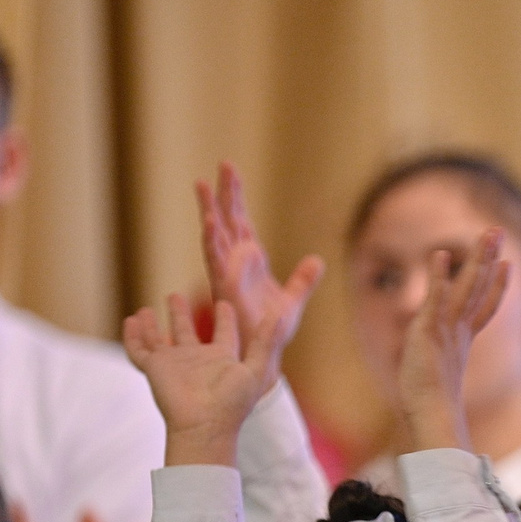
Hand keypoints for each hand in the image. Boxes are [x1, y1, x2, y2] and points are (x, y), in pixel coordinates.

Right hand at [123, 293, 286, 466]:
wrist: (204, 426)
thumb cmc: (233, 403)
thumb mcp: (256, 370)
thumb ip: (265, 342)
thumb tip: (279, 316)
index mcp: (222, 359)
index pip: (224, 333)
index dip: (224, 319)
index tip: (224, 303)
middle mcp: (196, 360)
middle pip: (185, 332)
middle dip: (179, 314)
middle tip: (175, 296)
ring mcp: (174, 364)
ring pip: (158, 340)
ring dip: (151, 325)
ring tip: (144, 309)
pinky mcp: (155, 369)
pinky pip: (138, 350)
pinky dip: (132, 336)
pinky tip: (130, 321)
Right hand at [197, 161, 324, 394]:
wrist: (264, 357)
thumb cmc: (272, 332)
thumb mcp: (293, 301)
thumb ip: (304, 280)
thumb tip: (318, 260)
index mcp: (250, 261)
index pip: (241, 221)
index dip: (236, 196)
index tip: (230, 169)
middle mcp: (235, 264)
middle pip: (228, 221)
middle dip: (224, 193)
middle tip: (224, 165)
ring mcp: (227, 274)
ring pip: (215, 237)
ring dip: (210, 212)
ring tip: (202, 187)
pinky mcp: (225, 289)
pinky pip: (217, 261)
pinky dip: (214, 242)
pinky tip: (211, 223)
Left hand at [393, 233, 511, 454]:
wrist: (431, 415)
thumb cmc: (431, 407)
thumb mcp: (437, 380)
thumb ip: (442, 374)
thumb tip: (448, 399)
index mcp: (463, 341)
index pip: (485, 307)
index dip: (497, 285)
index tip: (507, 265)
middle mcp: (460, 331)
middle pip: (480, 287)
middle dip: (489, 259)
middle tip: (497, 232)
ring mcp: (448, 329)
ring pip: (467, 286)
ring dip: (476, 259)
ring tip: (486, 235)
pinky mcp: (431, 330)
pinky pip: (437, 297)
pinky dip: (439, 276)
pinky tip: (440, 256)